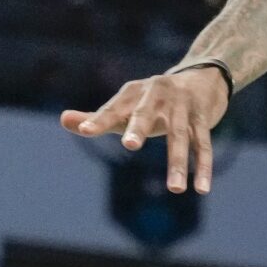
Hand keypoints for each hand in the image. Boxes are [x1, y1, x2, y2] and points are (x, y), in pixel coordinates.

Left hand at [59, 65, 231, 193]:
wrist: (201, 76)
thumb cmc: (153, 100)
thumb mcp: (126, 106)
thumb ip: (97, 118)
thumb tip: (63, 120)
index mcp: (133, 93)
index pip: (113, 108)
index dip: (99, 120)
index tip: (85, 131)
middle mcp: (157, 94)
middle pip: (146, 113)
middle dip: (138, 128)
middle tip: (129, 145)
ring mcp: (182, 106)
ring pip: (180, 135)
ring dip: (178, 162)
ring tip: (175, 190)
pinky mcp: (202, 117)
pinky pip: (203, 144)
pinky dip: (203, 167)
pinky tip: (202, 189)